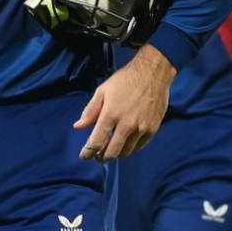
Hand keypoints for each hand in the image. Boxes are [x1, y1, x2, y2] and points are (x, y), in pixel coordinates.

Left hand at [73, 44, 175, 160]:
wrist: (153, 73)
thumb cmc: (125, 80)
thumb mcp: (103, 91)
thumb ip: (90, 111)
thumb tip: (78, 126)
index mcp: (111, 114)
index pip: (96, 142)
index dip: (88, 153)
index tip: (84, 156)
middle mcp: (126, 124)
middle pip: (112, 152)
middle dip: (101, 157)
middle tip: (97, 155)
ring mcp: (141, 128)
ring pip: (126, 151)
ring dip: (116, 153)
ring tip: (110, 149)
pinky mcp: (152, 129)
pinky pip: (139, 146)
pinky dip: (129, 148)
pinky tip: (124, 142)